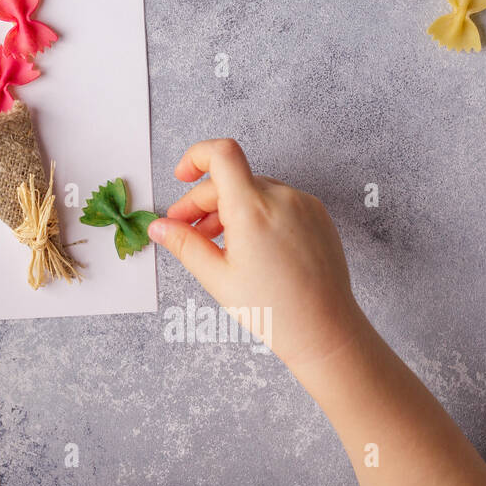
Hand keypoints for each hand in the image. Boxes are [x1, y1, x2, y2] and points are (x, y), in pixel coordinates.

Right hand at [149, 139, 485, 485]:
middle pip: (232, 178)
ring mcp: (304, 205)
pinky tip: (245, 245)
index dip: (196, 157)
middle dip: (202, 199)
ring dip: (228, 207)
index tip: (182, 176)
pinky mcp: (317, 216)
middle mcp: (282, 198)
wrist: (327, 331)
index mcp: (253, 209)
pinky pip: (277, 201)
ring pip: (254, 190)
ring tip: (214, 242)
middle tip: (184, 228)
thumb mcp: (217, 277)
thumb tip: (158, 226)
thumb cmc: (273, 310)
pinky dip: (255, 213)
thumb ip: (184, 244)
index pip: (222, 154)